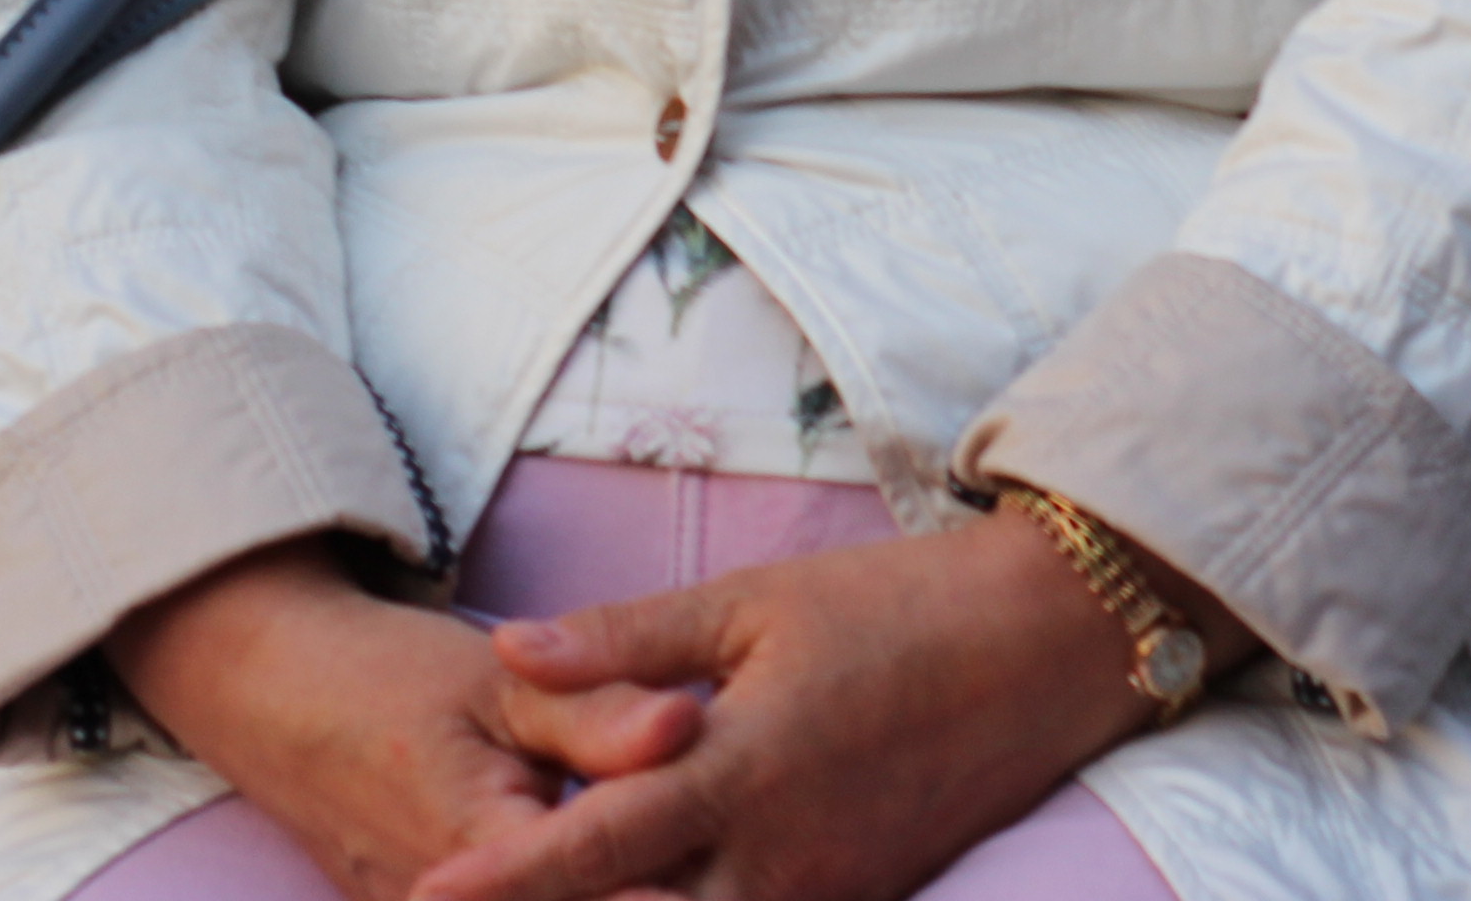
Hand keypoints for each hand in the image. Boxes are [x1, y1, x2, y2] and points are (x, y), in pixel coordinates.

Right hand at [106, 543, 701, 900]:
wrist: (275, 697)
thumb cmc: (393, 677)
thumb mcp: (503, 681)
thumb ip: (598, 713)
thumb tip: (690, 725)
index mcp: (477, 841)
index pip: (589, 886)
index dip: (662, 890)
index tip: (720, 875)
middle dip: (646, 893)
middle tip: (710, 880)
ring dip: (608, 890)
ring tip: (676, 880)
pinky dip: (561, 893)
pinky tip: (635, 882)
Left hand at [411, 507, 1220, 900]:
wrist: (1046, 646)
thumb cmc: (897, 605)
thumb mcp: (757, 598)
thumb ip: (626, 640)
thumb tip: (510, 655)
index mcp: (737, 774)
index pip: (589, 852)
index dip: (501, 883)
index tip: (424, 892)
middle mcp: (776, 862)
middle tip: (459, 893)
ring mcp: (822, 896)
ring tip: (556, 887)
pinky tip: (652, 891)